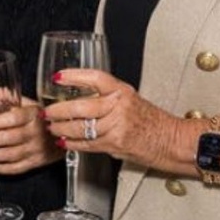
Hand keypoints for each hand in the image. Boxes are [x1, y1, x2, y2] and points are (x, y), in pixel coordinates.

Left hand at [0, 97, 62, 174]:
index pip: (13, 119)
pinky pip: (17, 168)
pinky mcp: (37, 162)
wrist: (64, 132)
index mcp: (33, 114)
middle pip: (8, 139)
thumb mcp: (26, 101)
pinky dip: (1, 168)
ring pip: (10, 155)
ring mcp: (37, 149)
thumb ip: (5, 96)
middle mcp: (36, 133)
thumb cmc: (40, 115)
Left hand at [42, 69, 175, 167]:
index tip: (57, 77)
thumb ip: (106, 97)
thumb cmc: (151, 120)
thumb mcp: (130, 99)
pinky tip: (64, 142)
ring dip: (61, 129)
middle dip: (58, 111)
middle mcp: (118, 106)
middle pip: (80, 106)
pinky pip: (87, 144)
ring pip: (80, 127)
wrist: (172, 141)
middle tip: (47, 111)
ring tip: (52, 128)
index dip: (73, 76)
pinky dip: (72, 144)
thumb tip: (77, 97)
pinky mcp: (115, 144)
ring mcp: (117, 126)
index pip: (94, 78)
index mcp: (121, 91)